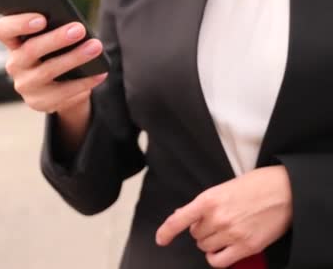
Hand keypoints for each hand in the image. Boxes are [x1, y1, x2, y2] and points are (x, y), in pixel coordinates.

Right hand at [0, 13, 107, 113]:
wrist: (58, 86)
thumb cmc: (56, 52)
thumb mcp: (51, 38)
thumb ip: (54, 28)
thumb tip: (73, 24)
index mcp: (13, 42)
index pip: (3, 30)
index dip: (19, 24)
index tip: (42, 19)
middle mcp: (14, 65)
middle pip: (30, 50)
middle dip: (56, 39)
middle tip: (79, 29)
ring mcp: (25, 85)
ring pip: (48, 70)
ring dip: (75, 58)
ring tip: (95, 47)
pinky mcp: (39, 103)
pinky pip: (63, 92)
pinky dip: (84, 81)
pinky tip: (100, 72)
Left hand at [155, 166, 292, 267]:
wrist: (285, 190)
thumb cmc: (255, 185)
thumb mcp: (222, 188)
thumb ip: (202, 204)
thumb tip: (180, 216)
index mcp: (208, 200)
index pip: (179, 220)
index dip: (166, 232)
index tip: (161, 239)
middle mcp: (217, 218)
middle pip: (195, 235)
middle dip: (201, 230)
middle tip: (216, 221)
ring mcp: (232, 233)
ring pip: (205, 248)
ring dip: (211, 242)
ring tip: (225, 231)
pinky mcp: (246, 246)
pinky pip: (220, 261)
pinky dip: (217, 258)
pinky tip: (222, 249)